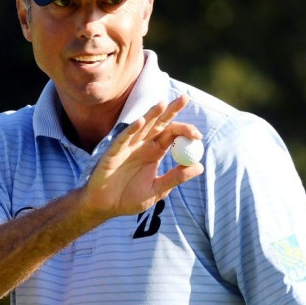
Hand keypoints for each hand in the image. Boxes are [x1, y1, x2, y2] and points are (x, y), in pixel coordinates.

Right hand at [81, 94, 203, 218]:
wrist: (105, 206)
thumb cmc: (130, 198)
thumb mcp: (157, 190)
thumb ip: (175, 178)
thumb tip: (199, 166)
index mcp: (155, 151)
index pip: (172, 134)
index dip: (184, 131)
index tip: (198, 135)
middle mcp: (142, 144)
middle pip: (159, 123)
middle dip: (171, 110)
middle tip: (185, 98)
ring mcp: (127, 146)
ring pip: (142, 126)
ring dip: (152, 115)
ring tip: (163, 104)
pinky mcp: (113, 153)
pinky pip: (122, 139)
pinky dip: (130, 131)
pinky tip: (139, 123)